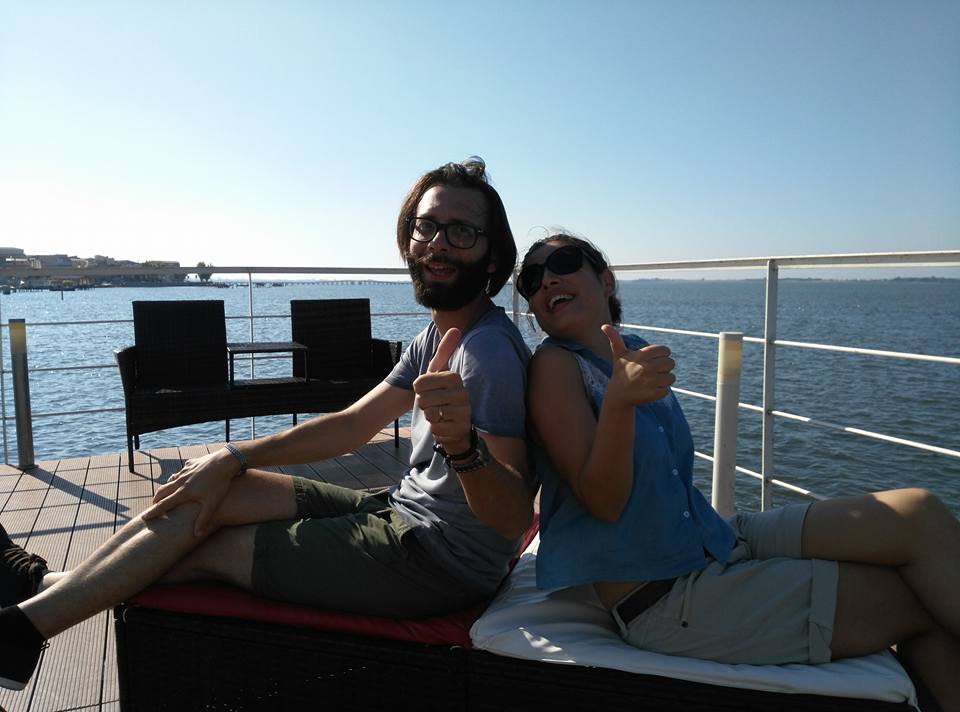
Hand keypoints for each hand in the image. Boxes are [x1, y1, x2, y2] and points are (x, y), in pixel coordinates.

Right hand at [142, 449, 239, 536]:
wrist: (225, 461)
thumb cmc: (219, 484)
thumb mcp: (212, 504)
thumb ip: (203, 520)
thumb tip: (197, 535)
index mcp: (183, 492)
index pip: (164, 504)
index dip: (153, 512)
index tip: (144, 518)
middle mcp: (180, 480)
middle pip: (163, 491)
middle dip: (156, 498)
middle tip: (154, 505)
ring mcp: (185, 470)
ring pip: (171, 479)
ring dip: (167, 487)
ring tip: (167, 493)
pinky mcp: (191, 463)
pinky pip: (182, 471)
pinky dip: (179, 476)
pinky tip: (184, 477)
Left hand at [413, 328, 472, 454]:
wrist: (455, 422)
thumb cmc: (443, 393)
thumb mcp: (440, 372)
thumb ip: (444, 351)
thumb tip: (456, 328)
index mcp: (455, 378)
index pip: (420, 383)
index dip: (418, 388)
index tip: (428, 389)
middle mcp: (463, 394)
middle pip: (423, 400)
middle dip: (424, 404)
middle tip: (434, 403)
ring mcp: (464, 413)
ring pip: (430, 415)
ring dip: (430, 416)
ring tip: (440, 413)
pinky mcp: (461, 430)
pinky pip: (435, 429)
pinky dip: (436, 429)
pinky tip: (444, 425)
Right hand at [601, 324, 675, 408]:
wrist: (618, 395)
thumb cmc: (621, 371)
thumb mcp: (618, 354)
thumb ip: (614, 338)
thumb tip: (604, 325)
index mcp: (642, 355)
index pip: (666, 350)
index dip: (661, 355)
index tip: (652, 360)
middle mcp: (647, 367)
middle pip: (671, 363)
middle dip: (663, 367)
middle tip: (651, 371)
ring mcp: (650, 381)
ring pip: (671, 377)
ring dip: (663, 380)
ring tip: (651, 381)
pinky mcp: (653, 394)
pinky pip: (666, 390)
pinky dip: (660, 391)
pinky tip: (649, 390)